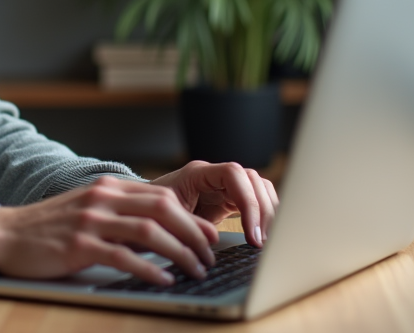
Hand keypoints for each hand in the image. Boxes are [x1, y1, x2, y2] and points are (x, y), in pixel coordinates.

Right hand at [0, 176, 217, 286]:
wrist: (6, 234)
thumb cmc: (50, 227)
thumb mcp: (88, 209)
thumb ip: (121, 214)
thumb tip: (162, 232)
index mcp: (107, 188)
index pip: (161, 196)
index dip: (192, 218)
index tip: (211, 237)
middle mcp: (102, 199)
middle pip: (162, 209)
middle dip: (193, 233)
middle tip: (210, 256)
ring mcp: (90, 221)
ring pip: (149, 232)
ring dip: (179, 253)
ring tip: (196, 270)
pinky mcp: (78, 246)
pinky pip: (123, 257)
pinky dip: (149, 269)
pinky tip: (165, 280)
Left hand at [150, 161, 279, 247]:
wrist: (146, 211)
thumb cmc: (152, 211)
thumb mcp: (168, 218)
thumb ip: (190, 225)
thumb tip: (211, 240)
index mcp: (198, 173)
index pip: (234, 173)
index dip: (247, 201)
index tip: (251, 232)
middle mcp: (215, 175)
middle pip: (253, 180)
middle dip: (262, 211)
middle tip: (261, 241)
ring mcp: (225, 185)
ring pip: (259, 188)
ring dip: (267, 213)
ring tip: (263, 240)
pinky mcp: (230, 198)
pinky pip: (256, 200)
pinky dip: (263, 215)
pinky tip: (260, 235)